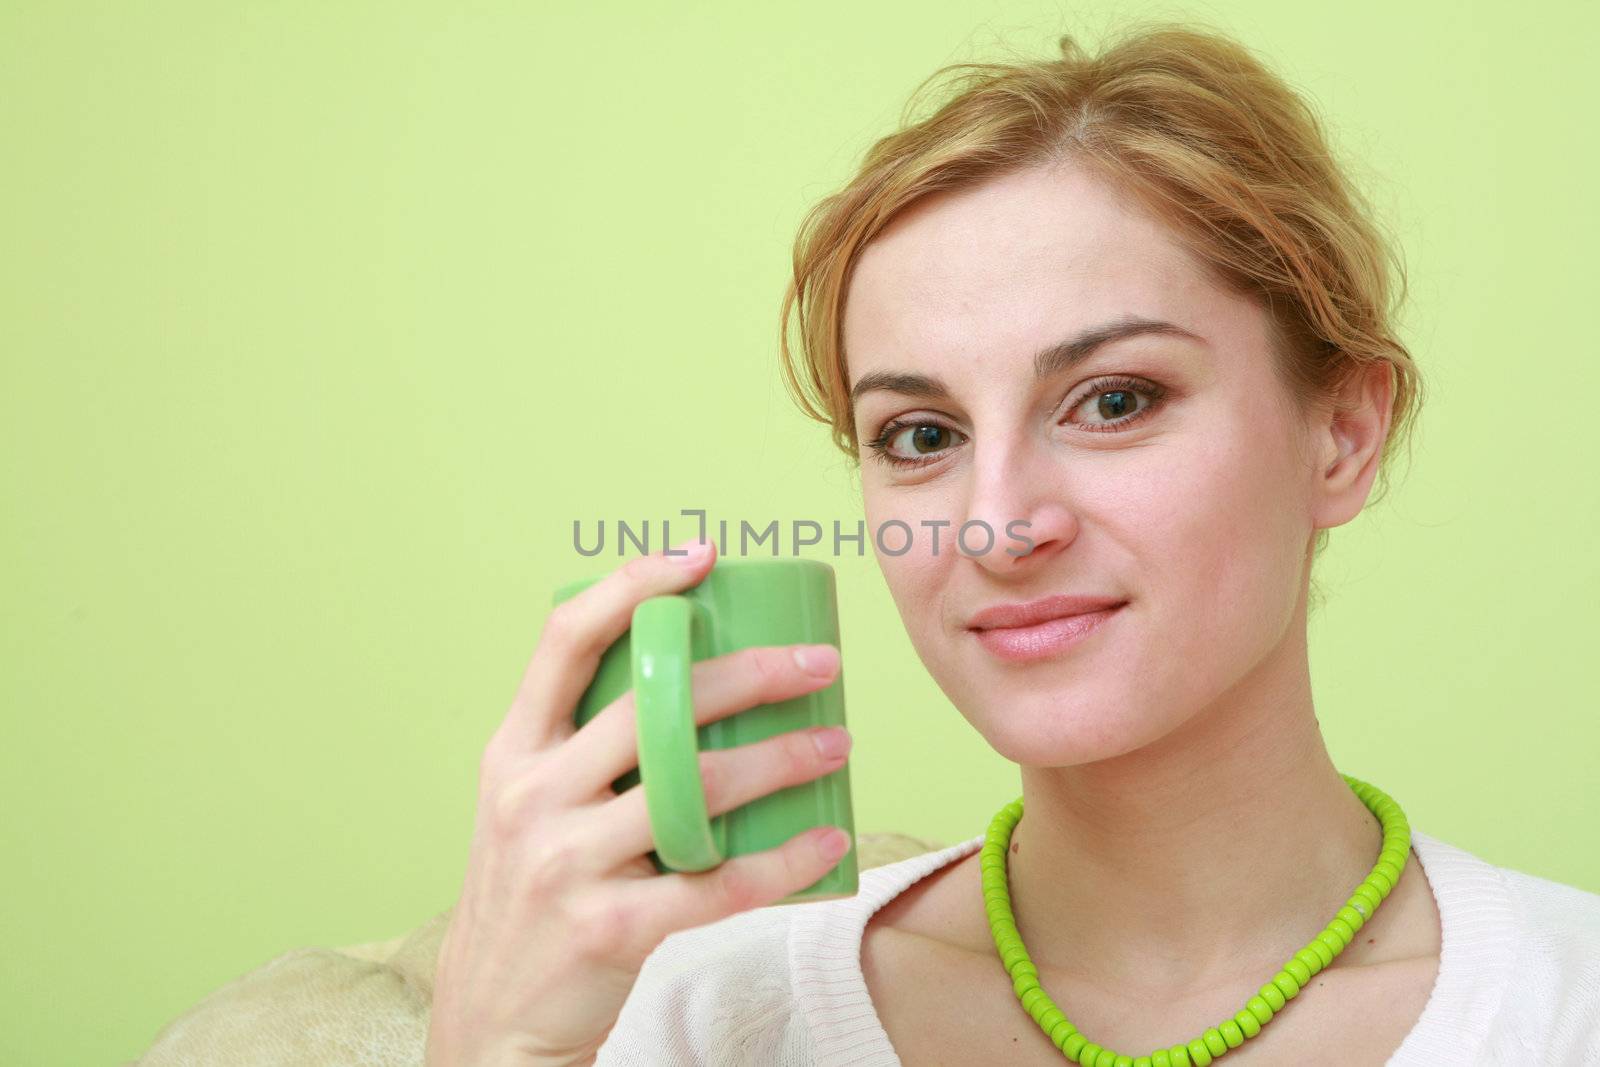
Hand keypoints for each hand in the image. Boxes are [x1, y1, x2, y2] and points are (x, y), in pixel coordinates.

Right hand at [425, 539, 851, 1065]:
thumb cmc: (536, 893)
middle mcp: (532, 794)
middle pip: (653, 704)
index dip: (634, 585)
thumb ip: (587, 749)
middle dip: (750, 674)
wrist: (494, 1019)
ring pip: (697, 788)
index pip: (565, 638)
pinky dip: (783, 861)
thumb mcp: (530, 806)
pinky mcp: (608, 927)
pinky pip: (717, 883)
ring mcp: (566, 862)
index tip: (703, 556)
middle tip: (819, 665)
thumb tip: (700, 680)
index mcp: (513, 749)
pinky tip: (826, 841)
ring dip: (783, 759)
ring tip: (837, 743)